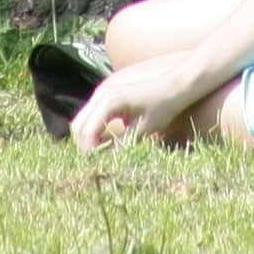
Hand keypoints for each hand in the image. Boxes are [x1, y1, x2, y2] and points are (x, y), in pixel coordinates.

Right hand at [68, 55, 215, 154]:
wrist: (175, 86)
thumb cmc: (162, 107)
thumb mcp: (142, 130)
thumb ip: (121, 145)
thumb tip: (104, 163)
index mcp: (109, 102)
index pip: (87, 131)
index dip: (88, 152)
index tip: (97, 167)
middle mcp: (101, 94)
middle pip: (78, 125)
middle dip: (84, 146)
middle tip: (96, 164)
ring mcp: (103, 94)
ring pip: (83, 121)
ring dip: (87, 139)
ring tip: (100, 156)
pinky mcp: (107, 97)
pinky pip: (92, 117)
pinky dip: (94, 131)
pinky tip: (106, 144)